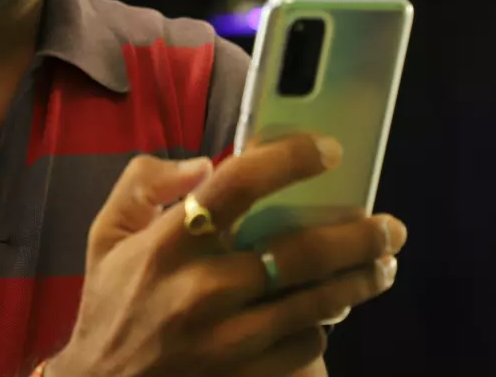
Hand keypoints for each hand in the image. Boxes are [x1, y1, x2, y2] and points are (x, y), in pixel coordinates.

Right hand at [48, 135, 406, 376]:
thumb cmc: (111, 303)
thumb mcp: (106, 232)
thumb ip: (143, 183)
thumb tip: (203, 165)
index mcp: (168, 245)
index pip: (237, 186)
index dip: (289, 160)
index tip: (328, 149)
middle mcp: (203, 289)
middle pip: (299, 252)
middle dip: (357, 234)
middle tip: (389, 225)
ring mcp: (229, 340)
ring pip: (317, 303)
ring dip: (360, 279)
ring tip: (382, 263)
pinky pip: (305, 346)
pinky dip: (323, 324)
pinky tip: (331, 309)